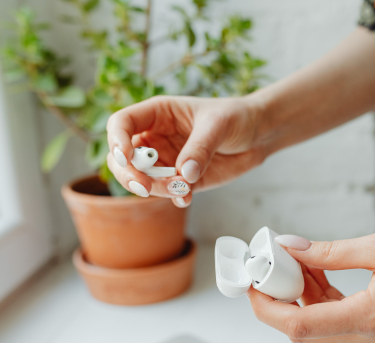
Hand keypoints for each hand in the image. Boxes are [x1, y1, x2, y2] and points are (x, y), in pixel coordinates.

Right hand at [106, 96, 265, 206]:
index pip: (121, 123)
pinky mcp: (181, 180)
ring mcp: (166, 160)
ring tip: (182, 189)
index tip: (126, 157)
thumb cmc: (236, 117)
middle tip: (145, 187)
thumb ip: (200, 148)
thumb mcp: (219, 125)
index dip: (116, 140)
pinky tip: (187, 197)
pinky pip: (167, 193)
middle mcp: (155, 137)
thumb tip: (184, 174)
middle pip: (121, 158)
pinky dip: (174, 197)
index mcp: (157, 114)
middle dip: (128, 174)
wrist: (258, 135)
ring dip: (155, 189)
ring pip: (142, 179)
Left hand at [247, 227, 374, 342]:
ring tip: (298, 260)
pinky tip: (318, 270)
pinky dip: (318, 298)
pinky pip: (335, 320)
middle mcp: (371, 337)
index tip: (251, 282)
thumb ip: (328, 252)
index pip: (300, 324)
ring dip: (299, 296)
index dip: (267, 306)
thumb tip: (289, 248)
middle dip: (278, 300)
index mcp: (371, 316)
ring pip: (317, 326)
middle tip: (268, 266)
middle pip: (303, 330)